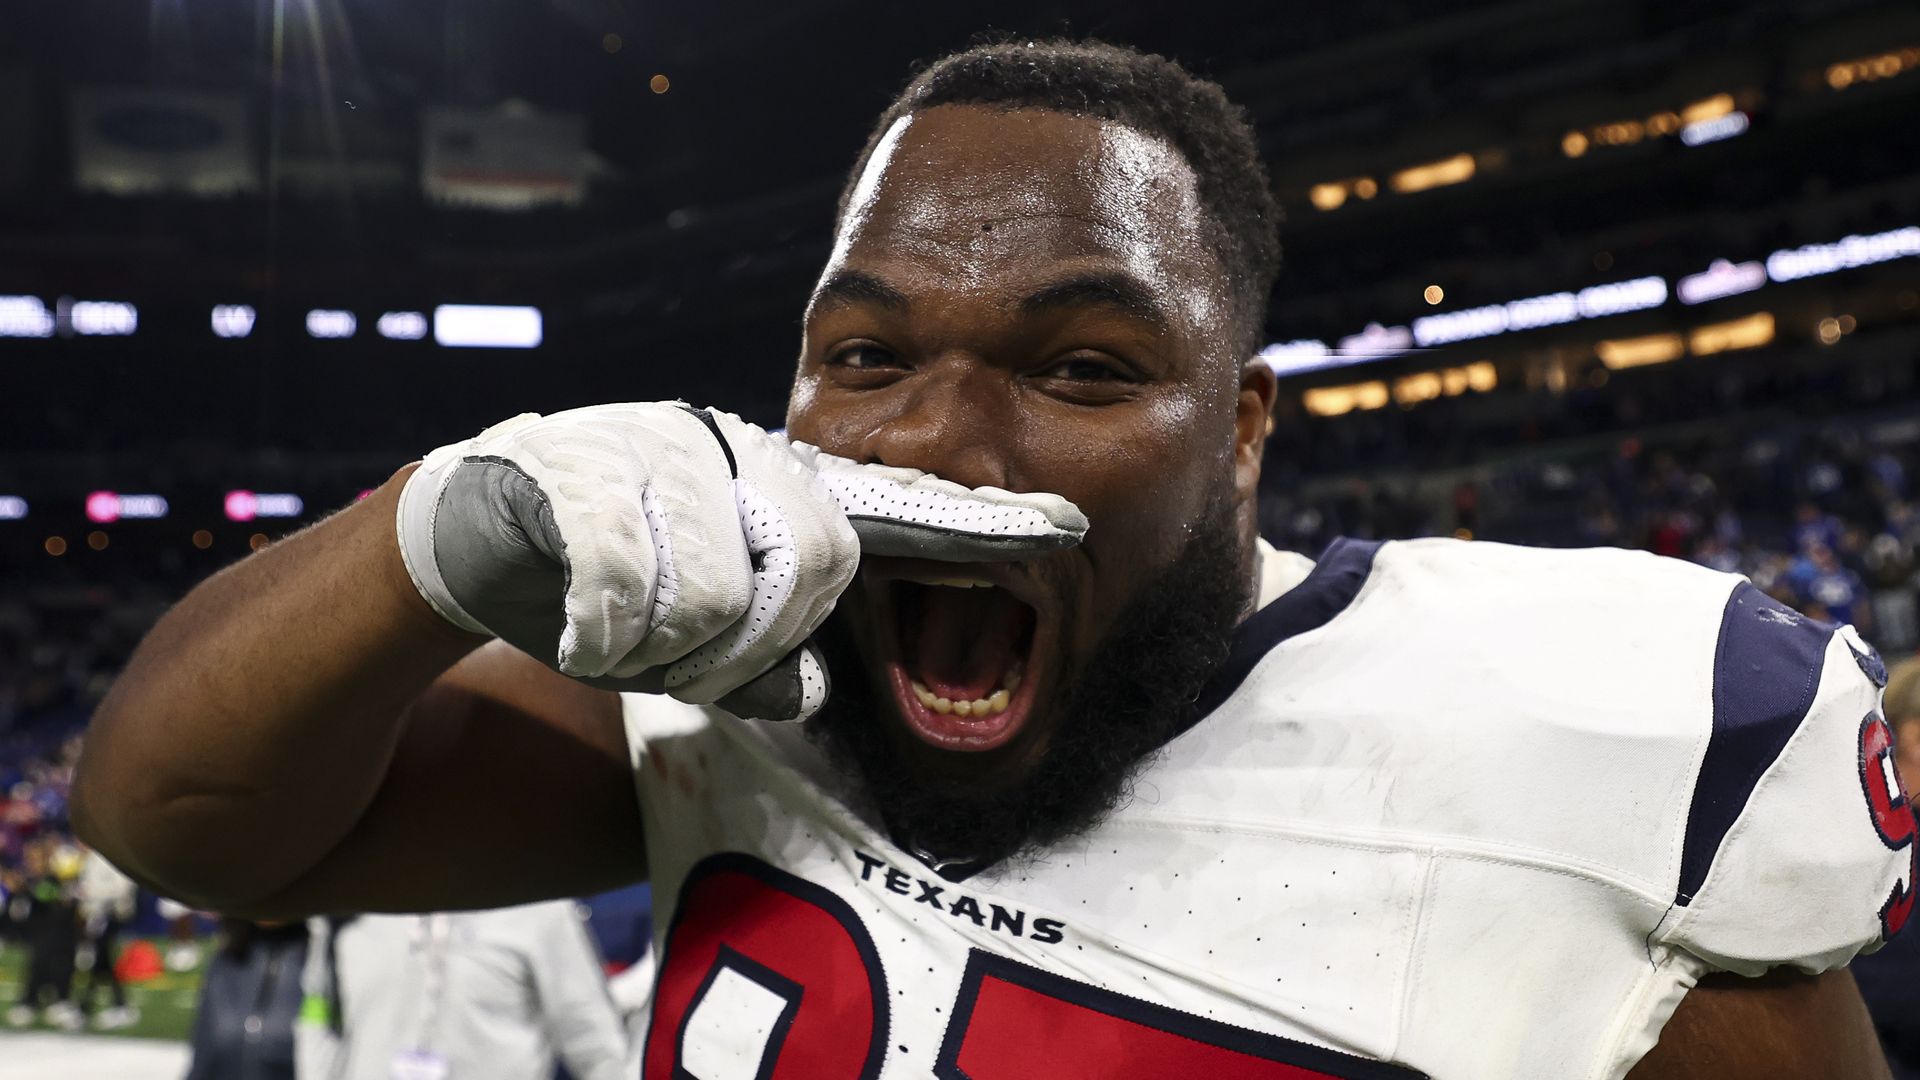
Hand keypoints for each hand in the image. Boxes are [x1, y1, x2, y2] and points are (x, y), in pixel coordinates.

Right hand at [396, 403, 1084, 720]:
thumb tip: (807, 693)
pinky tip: (574, 623)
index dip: (976, 524)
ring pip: (726, 594)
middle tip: (681, 655)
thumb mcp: (685, 641)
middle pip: (818, 566)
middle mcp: (716, 445)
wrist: (441, 554)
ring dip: (668, 649)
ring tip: (615, 631)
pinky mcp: (574, 471)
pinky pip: (637, 590)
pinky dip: (606, 634)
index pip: (887, 504)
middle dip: (754, 642)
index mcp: (756, 479)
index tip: (1066, 529)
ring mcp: (647, 449)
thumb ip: (755, 659)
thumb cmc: (577, 597)